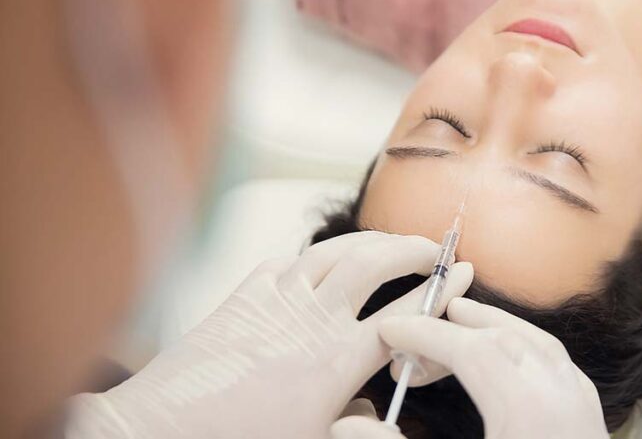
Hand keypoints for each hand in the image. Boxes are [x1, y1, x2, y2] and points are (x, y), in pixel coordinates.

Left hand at [65, 232, 472, 438]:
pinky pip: (286, 263)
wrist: (161, 429)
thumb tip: (375, 418)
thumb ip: (356, 430)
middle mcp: (314, 318)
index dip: (441, 288)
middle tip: (430, 248)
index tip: (461, 270)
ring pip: (334, 252)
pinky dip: (311, 259)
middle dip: (409, 248)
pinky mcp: (244, 295)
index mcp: (339, 359)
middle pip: (375, 262)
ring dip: (367, 241)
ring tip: (386, 244)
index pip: (406, 312)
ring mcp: (277, 299)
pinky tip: (316, 265)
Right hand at [367, 297, 608, 438]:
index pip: (469, 350)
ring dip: (495, 330)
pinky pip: (560, 368)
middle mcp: (561, 399)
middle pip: (507, 338)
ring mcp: (583, 409)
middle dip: (460, 324)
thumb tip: (348, 420)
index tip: (391, 331)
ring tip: (462, 328)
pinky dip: (528, 351)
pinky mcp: (592, 421)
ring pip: (541, 347)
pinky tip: (507, 364)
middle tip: (422, 322)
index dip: (425, 334)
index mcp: (525, 410)